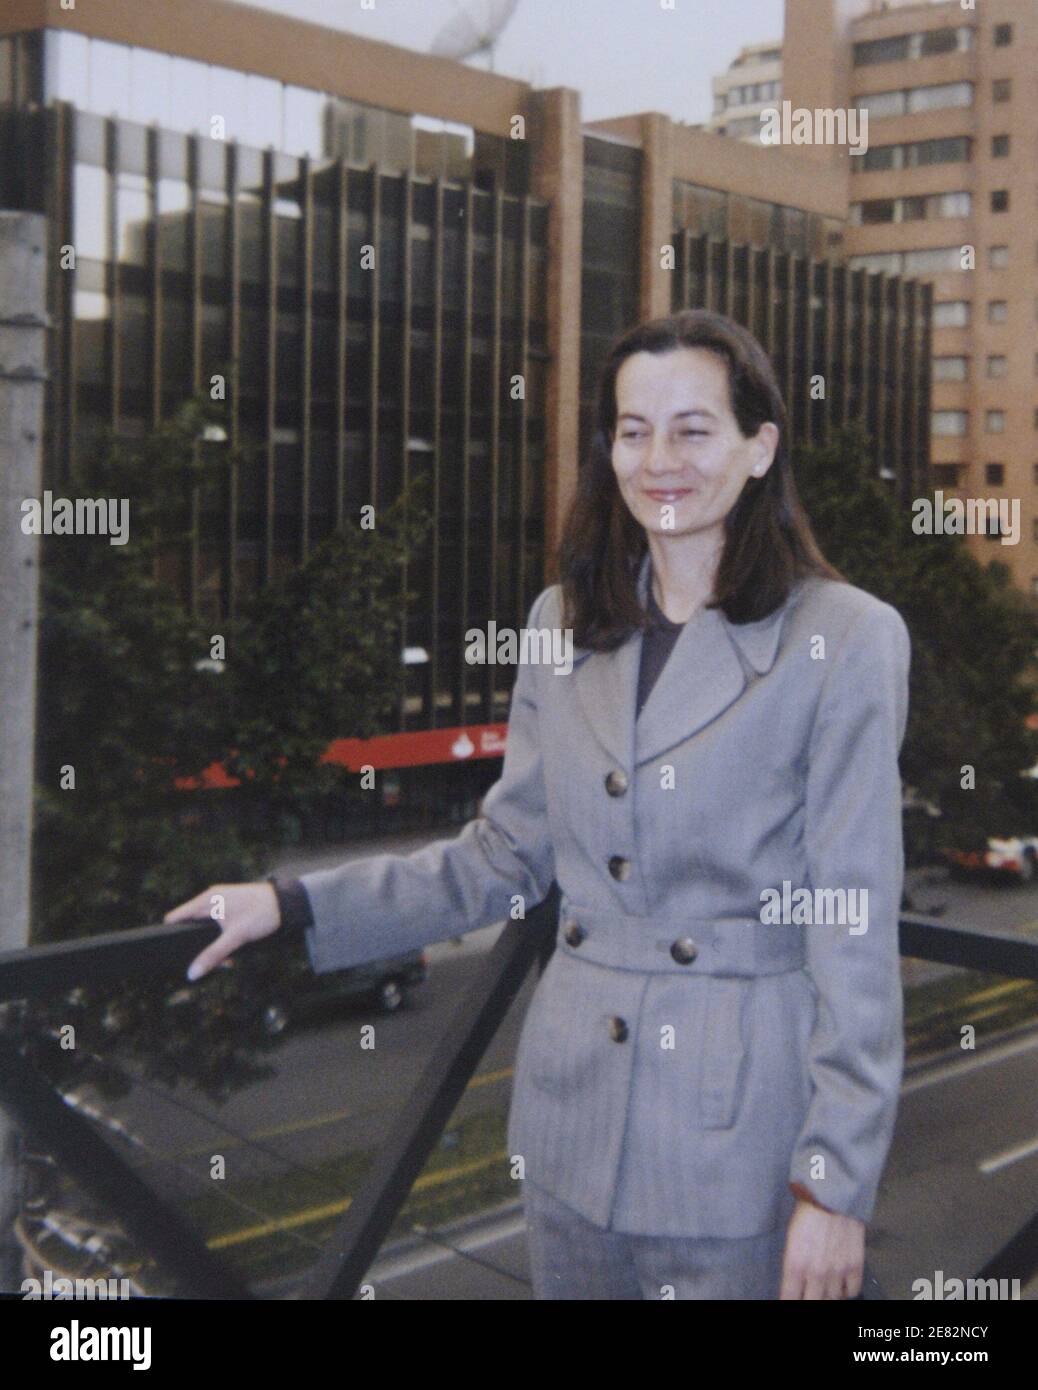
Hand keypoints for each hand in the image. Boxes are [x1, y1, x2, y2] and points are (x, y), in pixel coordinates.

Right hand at [164, 882, 281, 981]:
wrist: (287, 902)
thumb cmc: (261, 914)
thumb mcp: (236, 938)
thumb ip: (213, 955)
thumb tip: (192, 973)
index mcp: (206, 900)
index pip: (175, 918)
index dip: (170, 936)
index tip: (173, 954)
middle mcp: (210, 898)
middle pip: (190, 926)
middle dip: (196, 947)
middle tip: (213, 964)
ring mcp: (220, 901)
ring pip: (205, 928)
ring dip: (212, 946)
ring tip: (228, 961)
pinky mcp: (230, 906)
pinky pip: (217, 925)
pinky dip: (220, 939)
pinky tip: (232, 952)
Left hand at [779, 1198, 864, 1298]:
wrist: (831, 1195)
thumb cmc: (806, 1214)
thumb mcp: (791, 1239)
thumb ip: (794, 1265)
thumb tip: (795, 1284)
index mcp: (795, 1265)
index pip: (789, 1298)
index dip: (790, 1301)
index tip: (791, 1299)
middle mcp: (816, 1273)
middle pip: (813, 1302)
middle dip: (810, 1298)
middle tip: (810, 1292)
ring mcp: (837, 1271)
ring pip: (833, 1298)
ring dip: (828, 1293)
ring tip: (825, 1286)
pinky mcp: (855, 1265)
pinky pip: (852, 1290)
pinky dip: (847, 1290)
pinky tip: (842, 1283)